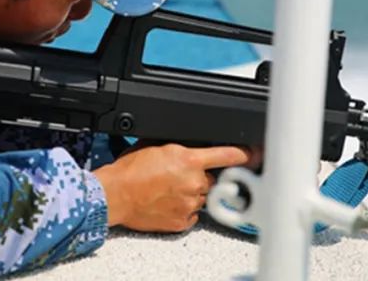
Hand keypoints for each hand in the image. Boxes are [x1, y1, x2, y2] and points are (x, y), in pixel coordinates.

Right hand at [93, 144, 253, 231]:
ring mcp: (190, 204)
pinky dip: (183, 209)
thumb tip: (188, 146)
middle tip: (175, 175)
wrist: (115, 194)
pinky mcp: (182, 221)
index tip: (252, 154)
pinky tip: (167, 203)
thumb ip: (179, 147)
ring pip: (201, 197)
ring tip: (167, 190)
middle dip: (197, 176)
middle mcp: (194, 182)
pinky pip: (192, 214)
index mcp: (189, 160)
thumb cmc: (130, 170)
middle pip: (209, 178)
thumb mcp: (155, 145)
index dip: (243, 154)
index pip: (226, 156)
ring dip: (190, 193)